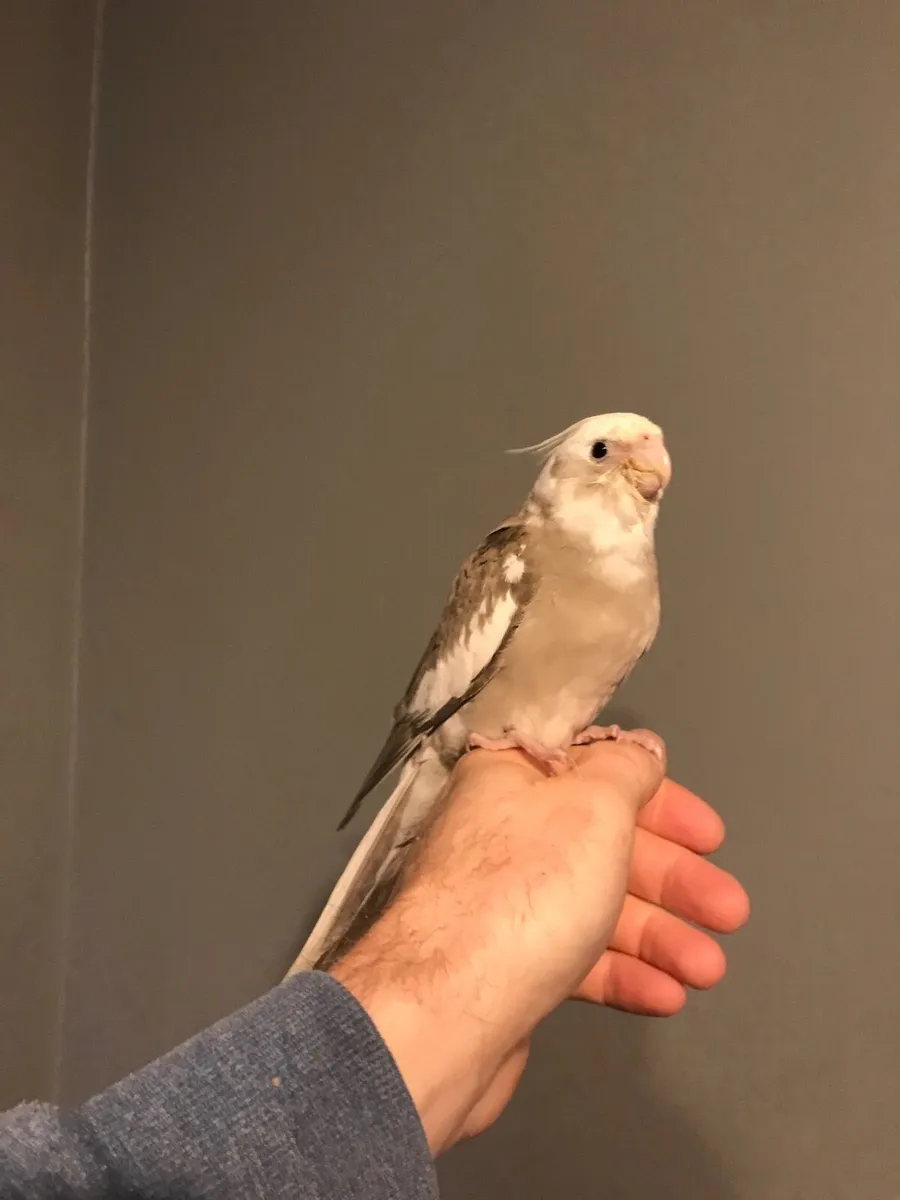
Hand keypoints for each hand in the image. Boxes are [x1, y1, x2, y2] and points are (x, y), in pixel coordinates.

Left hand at [330, 737, 748, 1153]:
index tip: (710, 836)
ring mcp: (505, 903)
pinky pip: (578, 959)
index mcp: (513, 778)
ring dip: (660, 935)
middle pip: (607, 844)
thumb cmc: (526, 890)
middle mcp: (506, 833)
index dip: (661, 801)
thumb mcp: (593, 805)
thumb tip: (641, 750)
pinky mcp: (508, 967)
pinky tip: (666, 995)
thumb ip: (626, 769)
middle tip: (730, 912)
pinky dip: (624, 973)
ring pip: (598, 906)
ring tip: (707, 970)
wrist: (445, 1011)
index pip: (598, 772)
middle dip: (675, 880)